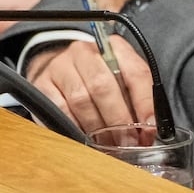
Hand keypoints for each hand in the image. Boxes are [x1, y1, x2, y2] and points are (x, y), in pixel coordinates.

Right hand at [26, 37, 154, 131]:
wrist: (63, 68)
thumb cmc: (102, 76)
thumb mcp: (125, 78)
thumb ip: (139, 97)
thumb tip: (151, 127)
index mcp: (115, 48)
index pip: (135, 73)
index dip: (144, 103)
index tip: (150, 127)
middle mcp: (86, 52)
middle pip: (104, 88)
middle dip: (119, 120)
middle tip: (129, 142)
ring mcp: (60, 67)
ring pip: (81, 101)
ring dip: (98, 128)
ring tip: (110, 144)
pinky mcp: (42, 84)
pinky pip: (60, 110)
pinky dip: (76, 127)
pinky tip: (86, 139)